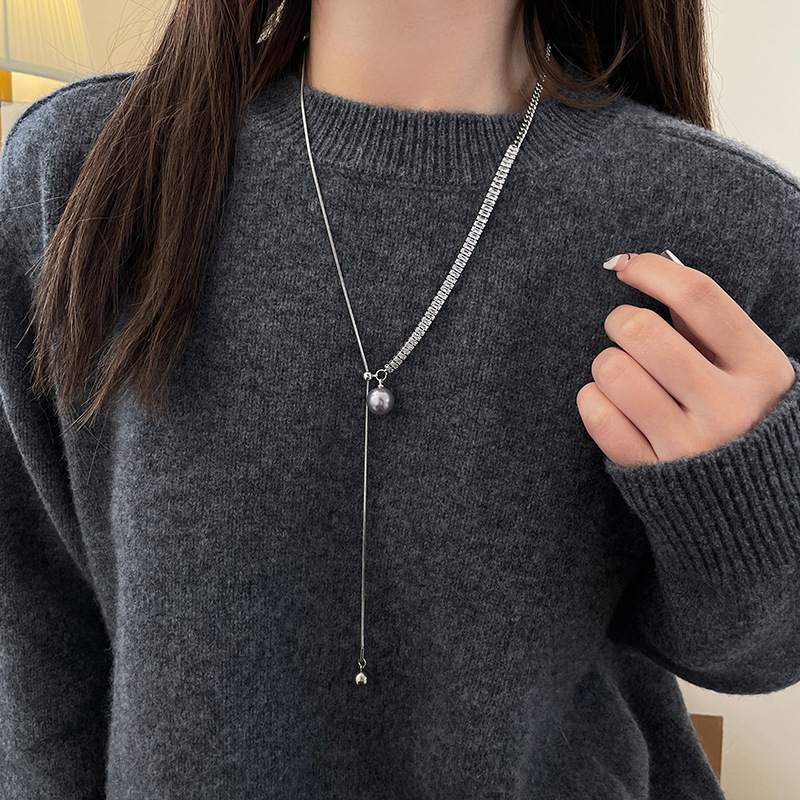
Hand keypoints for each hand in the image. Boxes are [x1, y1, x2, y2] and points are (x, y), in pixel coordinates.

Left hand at [575, 251, 796, 466]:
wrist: (747, 500)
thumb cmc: (738, 413)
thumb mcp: (747, 368)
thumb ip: (706, 325)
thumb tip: (641, 268)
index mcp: (762, 368)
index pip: (699, 296)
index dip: (652, 269)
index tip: (626, 267)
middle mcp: (729, 407)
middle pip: (642, 330)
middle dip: (619, 320)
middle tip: (623, 330)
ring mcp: (688, 445)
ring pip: (613, 372)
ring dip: (605, 364)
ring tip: (619, 372)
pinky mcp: (650, 473)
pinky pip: (598, 416)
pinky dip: (592, 399)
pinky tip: (608, 400)